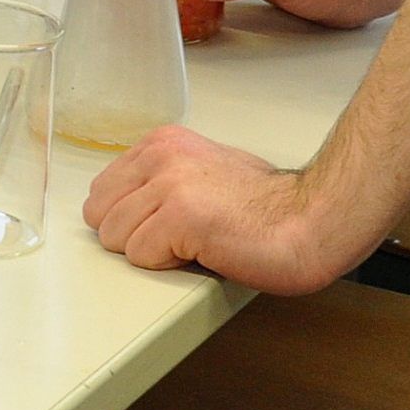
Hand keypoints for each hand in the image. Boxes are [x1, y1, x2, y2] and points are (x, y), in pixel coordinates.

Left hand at [82, 127, 355, 294]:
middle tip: (177, 240)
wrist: (310, 221)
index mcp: (163, 143)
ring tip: (194, 244)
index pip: (101, 189)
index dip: (128, 218)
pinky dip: (167, 265)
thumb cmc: (268, 207)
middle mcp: (161, 157)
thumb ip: (161, 178)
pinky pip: (139, 256)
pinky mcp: (180, 217)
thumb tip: (126, 202)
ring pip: (114, 237)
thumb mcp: (204, 171)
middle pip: (100, 214)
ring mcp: (169, 185)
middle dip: (131, 236)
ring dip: (151, 252)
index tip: (161, 225)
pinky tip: (202, 252)